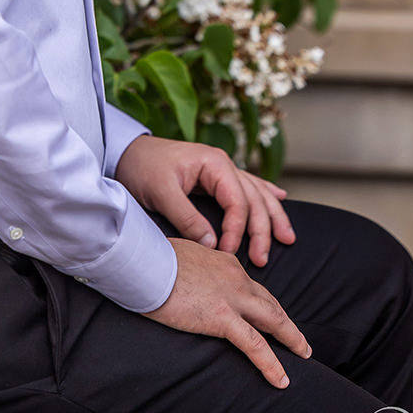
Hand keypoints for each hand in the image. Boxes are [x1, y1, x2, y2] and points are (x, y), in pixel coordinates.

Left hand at [114, 134, 294, 266]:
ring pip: (256, 193)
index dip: (237, 231)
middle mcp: (222, 164)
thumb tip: (212, 245)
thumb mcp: (161, 192)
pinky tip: (281, 197)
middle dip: (262, 230)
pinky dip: (265, 193)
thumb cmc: (141, 167)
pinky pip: (247, 185)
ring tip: (287, 238)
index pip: (237, 202)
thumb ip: (187, 217)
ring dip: (272, 216)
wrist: (125, 152)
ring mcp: (220, 169)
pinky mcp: (214, 176)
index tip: (228, 254)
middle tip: (262, 260)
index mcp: (213, 164)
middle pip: (254, 199)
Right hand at [144, 236, 310, 387]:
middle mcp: (236, 277)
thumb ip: (195, 266)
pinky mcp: (222, 318)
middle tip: (299, 340)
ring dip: (291, 339)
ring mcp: (232, 297)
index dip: (263, 303)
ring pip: (273, 321)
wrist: (145, 262)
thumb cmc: (153, 257)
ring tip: (303, 354)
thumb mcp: (181, 255)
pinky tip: (281, 380)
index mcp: (225, 262)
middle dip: (287, 322)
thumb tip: (188, 274)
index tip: (268, 315)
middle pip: (270, 302)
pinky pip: (255, 345)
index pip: (251, 285)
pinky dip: (271, 364)